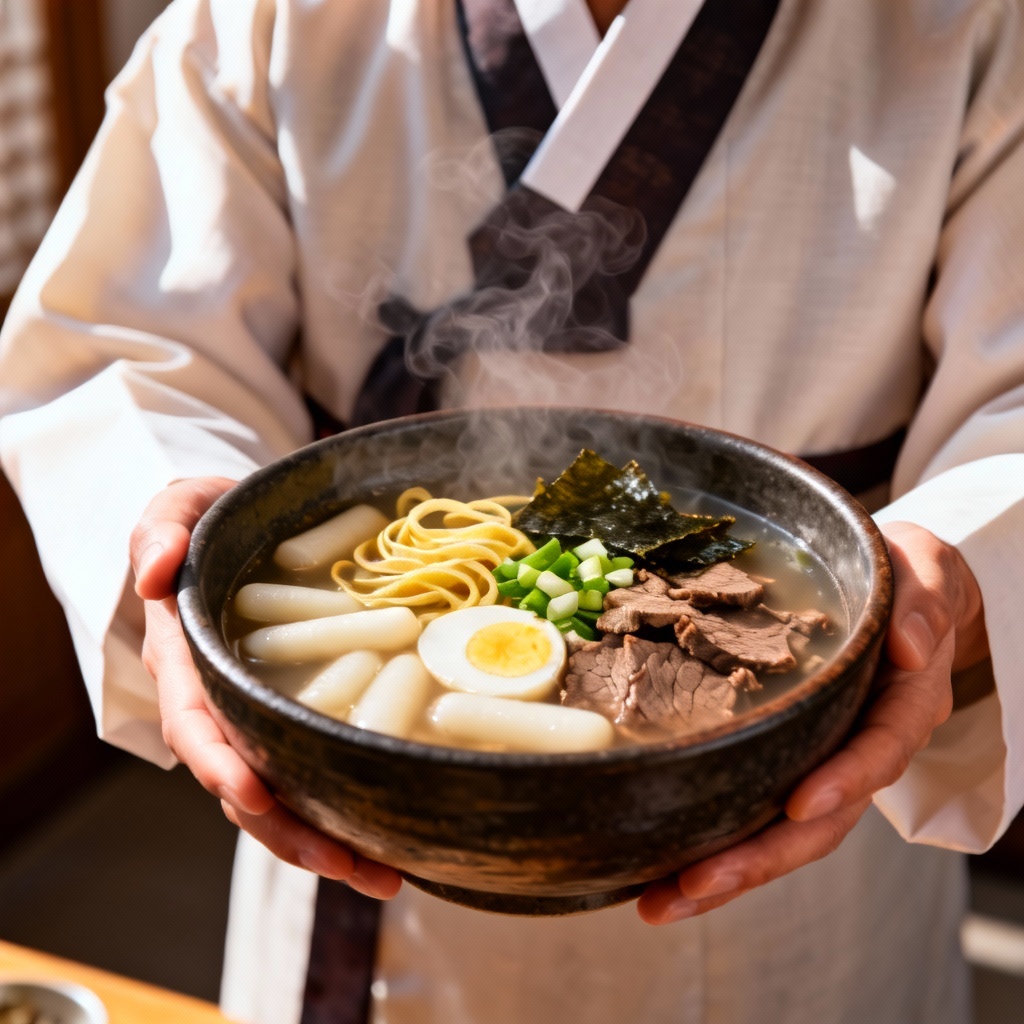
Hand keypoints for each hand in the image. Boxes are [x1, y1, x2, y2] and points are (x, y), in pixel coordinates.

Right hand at [129, 477, 401, 898]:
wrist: (241, 531)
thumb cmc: (210, 520)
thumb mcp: (179, 506)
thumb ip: (160, 528)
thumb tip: (152, 574)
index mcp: (187, 661)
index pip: (196, 724)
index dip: (222, 764)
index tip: (257, 794)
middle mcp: (220, 702)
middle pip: (245, 784)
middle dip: (290, 831)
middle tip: (349, 862)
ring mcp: (258, 717)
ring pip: (282, 795)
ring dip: (326, 840)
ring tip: (385, 873)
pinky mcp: (294, 717)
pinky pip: (313, 770)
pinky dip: (345, 808)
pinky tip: (393, 833)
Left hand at [636, 520, 987, 924]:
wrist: (903, 594)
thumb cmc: (906, 578)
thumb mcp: (925, 571)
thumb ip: (924, 605)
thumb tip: (908, 649)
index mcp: (901, 704)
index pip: (877, 751)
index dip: (843, 781)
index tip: (800, 803)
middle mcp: (865, 745)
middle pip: (821, 821)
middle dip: (758, 858)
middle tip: (690, 884)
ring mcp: (828, 761)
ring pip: (785, 833)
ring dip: (726, 871)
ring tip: (658, 900)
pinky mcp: (794, 762)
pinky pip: (760, 810)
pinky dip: (718, 844)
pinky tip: (662, 869)